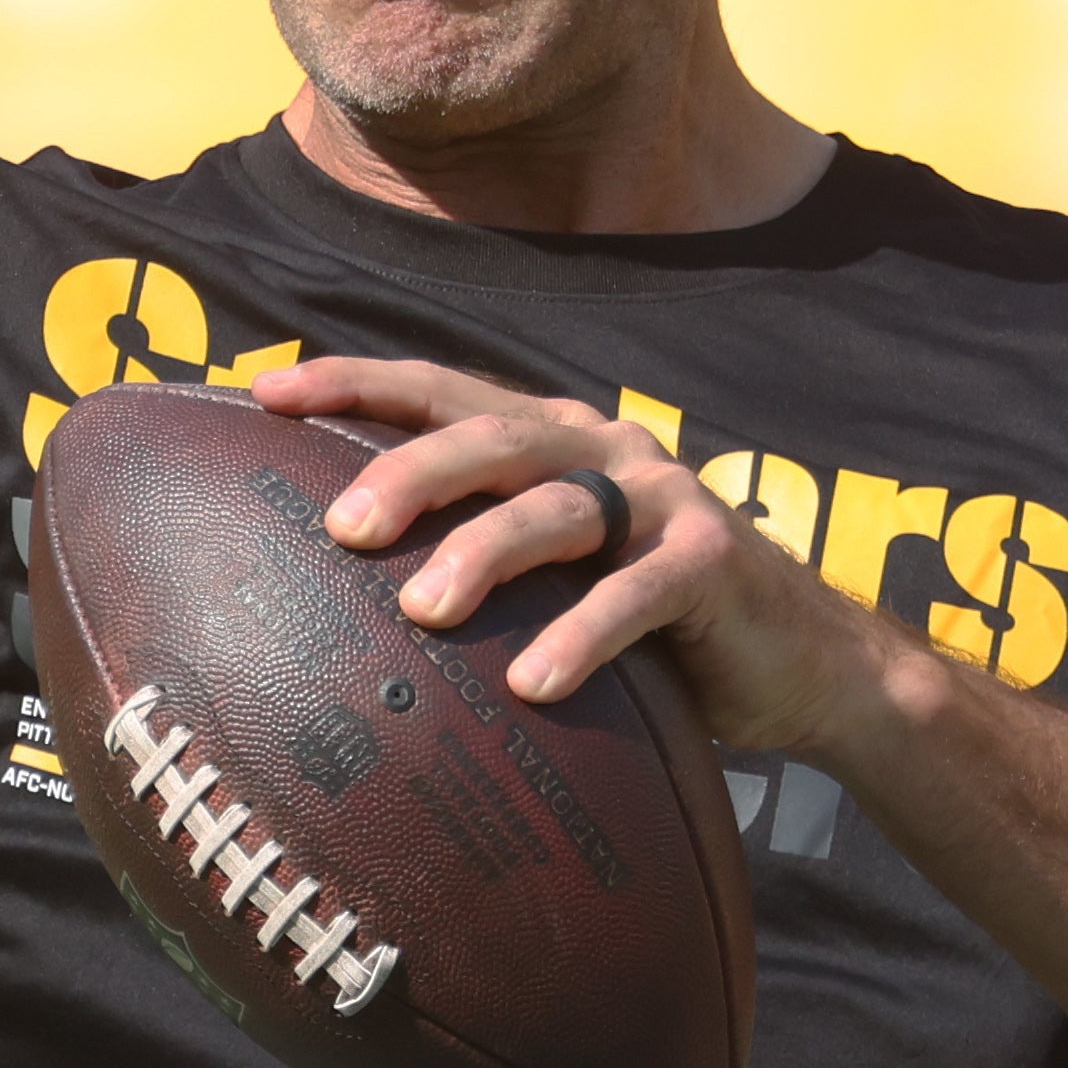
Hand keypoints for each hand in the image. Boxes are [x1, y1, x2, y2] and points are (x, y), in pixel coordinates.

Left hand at [259, 357, 922, 751]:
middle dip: (410, 474)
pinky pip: (638, 594)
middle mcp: (603, 448)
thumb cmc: (645, 628)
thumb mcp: (552, 580)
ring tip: (423, 613)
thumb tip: (328, 605)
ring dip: (483, 555)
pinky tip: (535, 684)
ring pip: (555, 508)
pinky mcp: (714, 560)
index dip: (353, 383)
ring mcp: (662, 496)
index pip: (439, 391)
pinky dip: (583, 634)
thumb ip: (474, 564)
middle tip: (343, 529)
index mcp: (551, 437)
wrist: (804, 664)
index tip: (263, 392)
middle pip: (490, 437)